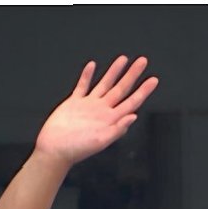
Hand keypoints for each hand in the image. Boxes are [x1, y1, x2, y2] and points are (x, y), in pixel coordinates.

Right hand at [34, 56, 158, 166]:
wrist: (55, 149)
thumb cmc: (76, 149)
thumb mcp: (100, 141)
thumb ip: (118, 129)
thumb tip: (133, 116)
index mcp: (110, 119)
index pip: (131, 102)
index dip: (143, 91)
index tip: (153, 80)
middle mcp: (102, 111)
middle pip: (121, 89)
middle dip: (132, 75)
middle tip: (142, 62)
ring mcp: (89, 106)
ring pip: (105, 84)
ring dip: (114, 72)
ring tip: (123, 59)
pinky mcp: (74, 103)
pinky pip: (82, 86)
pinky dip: (87, 76)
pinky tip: (92, 66)